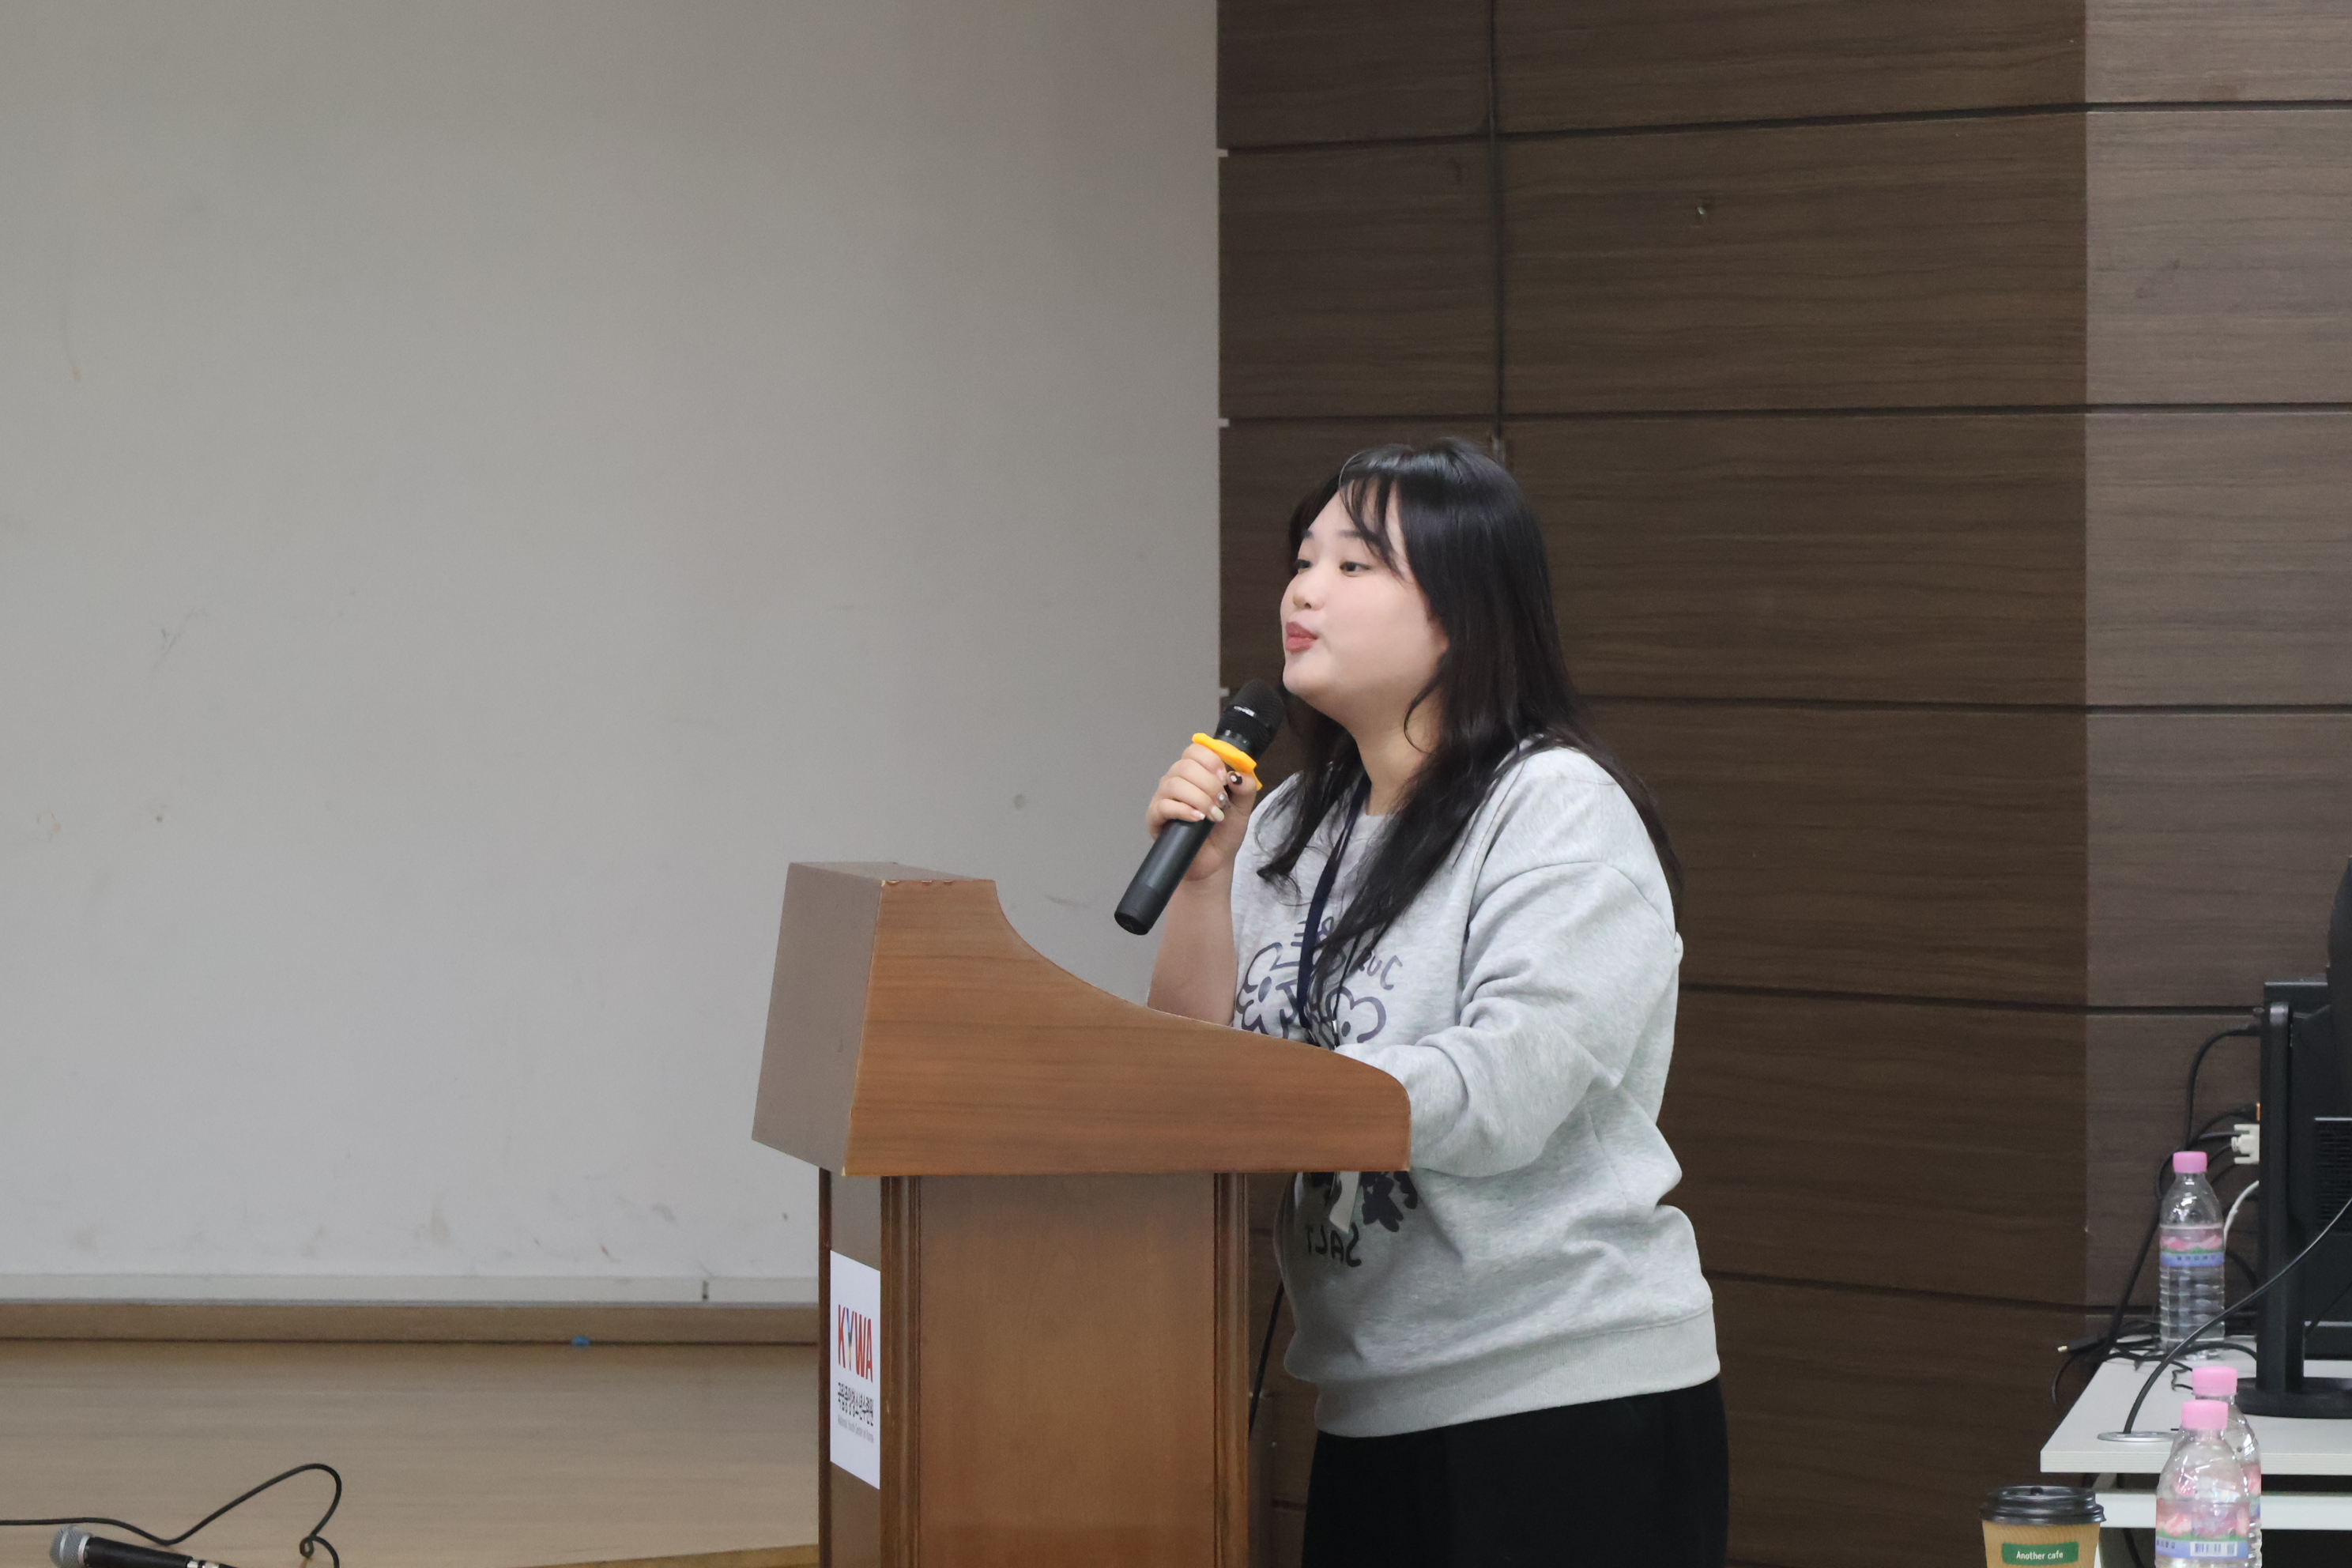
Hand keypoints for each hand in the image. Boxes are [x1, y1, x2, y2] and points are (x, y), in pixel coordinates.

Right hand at [1145, 742, 1260, 880]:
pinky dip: (1183, 810)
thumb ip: (1246, 788)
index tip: (1225, 779)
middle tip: (1222, 802)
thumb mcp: (1243, 808)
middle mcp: (1177, 779)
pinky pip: (1164, 806)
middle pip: (1185, 766)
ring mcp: (1163, 797)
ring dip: (1199, 798)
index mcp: (1196, 772)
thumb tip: (1237, 775)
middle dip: (1209, 784)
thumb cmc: (1224, 831)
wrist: (1214, 861)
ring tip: (1213, 815)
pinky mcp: (1155, 817)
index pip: (1195, 750)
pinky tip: (1197, 819)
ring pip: (1174, 784)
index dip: (1211, 760)